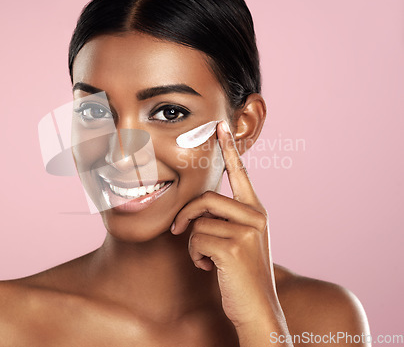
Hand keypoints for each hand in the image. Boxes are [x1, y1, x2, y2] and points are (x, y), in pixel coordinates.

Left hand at [170, 120, 283, 330]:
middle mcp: (255, 216)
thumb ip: (225, 220)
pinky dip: (194, 256)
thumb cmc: (242, 275)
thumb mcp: (238, 241)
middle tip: (178, 230)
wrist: (257, 309)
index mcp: (256, 211)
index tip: (221, 126)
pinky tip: (207, 268)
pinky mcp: (233, 246)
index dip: (229, 149)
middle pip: (206, 198)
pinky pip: (196, 239)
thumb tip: (195, 210)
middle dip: (186, 214)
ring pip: (198, 221)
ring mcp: (247, 230)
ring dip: (193, 243)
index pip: (241, 174)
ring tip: (205, 259)